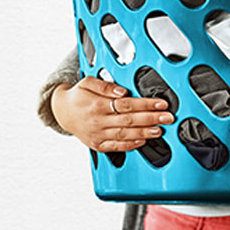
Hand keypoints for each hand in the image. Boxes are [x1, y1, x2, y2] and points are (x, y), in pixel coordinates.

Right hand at [51, 77, 174, 152]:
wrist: (61, 112)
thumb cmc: (78, 96)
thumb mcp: (88, 82)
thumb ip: (105, 86)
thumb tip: (121, 91)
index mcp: (98, 105)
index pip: (127, 104)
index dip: (146, 105)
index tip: (160, 104)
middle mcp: (98, 121)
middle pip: (130, 120)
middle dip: (151, 119)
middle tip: (167, 117)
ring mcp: (98, 135)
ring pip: (125, 135)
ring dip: (144, 133)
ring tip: (159, 130)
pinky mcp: (97, 145)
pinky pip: (116, 147)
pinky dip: (130, 145)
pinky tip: (143, 141)